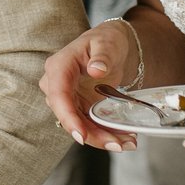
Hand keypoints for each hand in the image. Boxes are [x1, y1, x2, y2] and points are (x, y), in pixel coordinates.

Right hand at [39, 23, 139, 151]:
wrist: (110, 48)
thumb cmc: (106, 40)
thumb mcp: (107, 42)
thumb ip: (102, 55)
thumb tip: (96, 69)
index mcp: (59, 66)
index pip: (58, 95)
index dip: (68, 117)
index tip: (81, 136)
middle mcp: (57, 85)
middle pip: (68, 116)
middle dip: (92, 134)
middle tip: (117, 144)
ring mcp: (67, 98)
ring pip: (79, 125)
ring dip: (101, 138)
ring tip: (127, 143)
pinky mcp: (78, 108)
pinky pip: (88, 125)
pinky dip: (104, 134)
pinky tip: (123, 139)